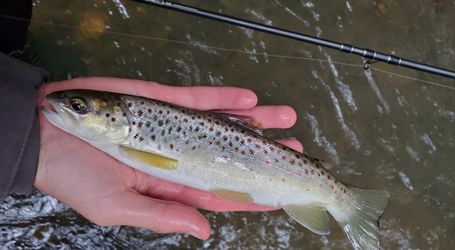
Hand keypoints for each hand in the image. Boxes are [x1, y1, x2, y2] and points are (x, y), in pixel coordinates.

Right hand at [35, 77, 301, 238]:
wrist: (45, 134)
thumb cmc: (76, 177)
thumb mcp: (117, 207)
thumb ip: (164, 216)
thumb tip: (205, 230)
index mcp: (173, 187)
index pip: (223, 192)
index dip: (254, 192)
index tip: (284, 190)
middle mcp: (182, 157)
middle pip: (233, 156)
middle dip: (267, 153)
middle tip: (300, 148)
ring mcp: (176, 128)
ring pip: (224, 125)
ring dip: (257, 123)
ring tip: (287, 119)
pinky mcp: (165, 103)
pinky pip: (201, 101)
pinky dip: (226, 100)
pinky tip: (251, 101)